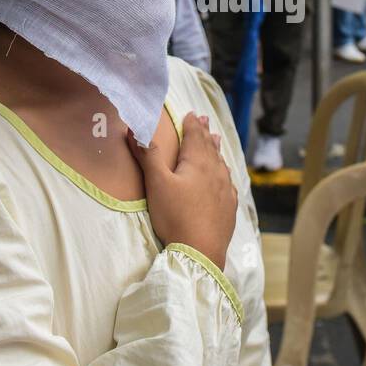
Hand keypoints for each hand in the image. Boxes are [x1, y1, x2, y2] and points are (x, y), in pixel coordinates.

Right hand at [129, 113, 237, 269]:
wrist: (201, 252)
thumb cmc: (176, 216)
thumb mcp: (157, 184)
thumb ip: (148, 155)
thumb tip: (136, 129)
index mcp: (198, 162)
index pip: (195, 136)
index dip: (192, 124)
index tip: (191, 113)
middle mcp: (216, 171)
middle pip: (209, 146)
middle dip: (204, 132)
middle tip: (204, 120)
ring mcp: (225, 190)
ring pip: (221, 162)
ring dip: (216, 149)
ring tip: (215, 140)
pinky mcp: (229, 207)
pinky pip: (227, 182)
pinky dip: (224, 171)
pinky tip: (224, 175)